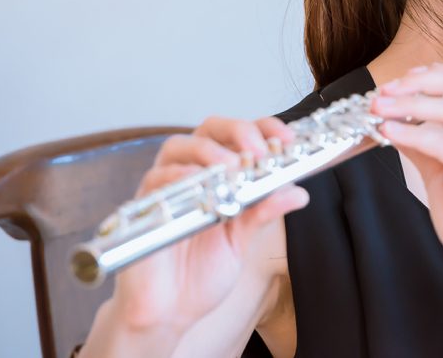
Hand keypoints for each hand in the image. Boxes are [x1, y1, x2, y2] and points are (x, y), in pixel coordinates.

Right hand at [111, 116, 309, 334]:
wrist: (168, 313)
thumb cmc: (201, 273)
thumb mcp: (241, 240)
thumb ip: (264, 212)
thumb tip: (299, 192)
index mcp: (218, 176)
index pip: (239, 136)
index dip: (263, 128)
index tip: (286, 138)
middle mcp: (192, 174)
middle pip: (209, 130)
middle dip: (237, 131)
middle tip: (258, 151)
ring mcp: (166, 188)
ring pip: (179, 146)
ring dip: (209, 150)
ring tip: (232, 166)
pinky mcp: (143, 207)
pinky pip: (156, 180)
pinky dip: (179, 177)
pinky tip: (199, 185)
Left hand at [370, 62, 442, 283]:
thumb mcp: (441, 176)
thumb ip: (423, 149)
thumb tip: (395, 124)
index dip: (432, 73)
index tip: (399, 81)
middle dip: (419, 80)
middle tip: (385, 90)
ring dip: (409, 103)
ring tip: (379, 109)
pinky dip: (412, 134)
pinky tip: (390, 134)